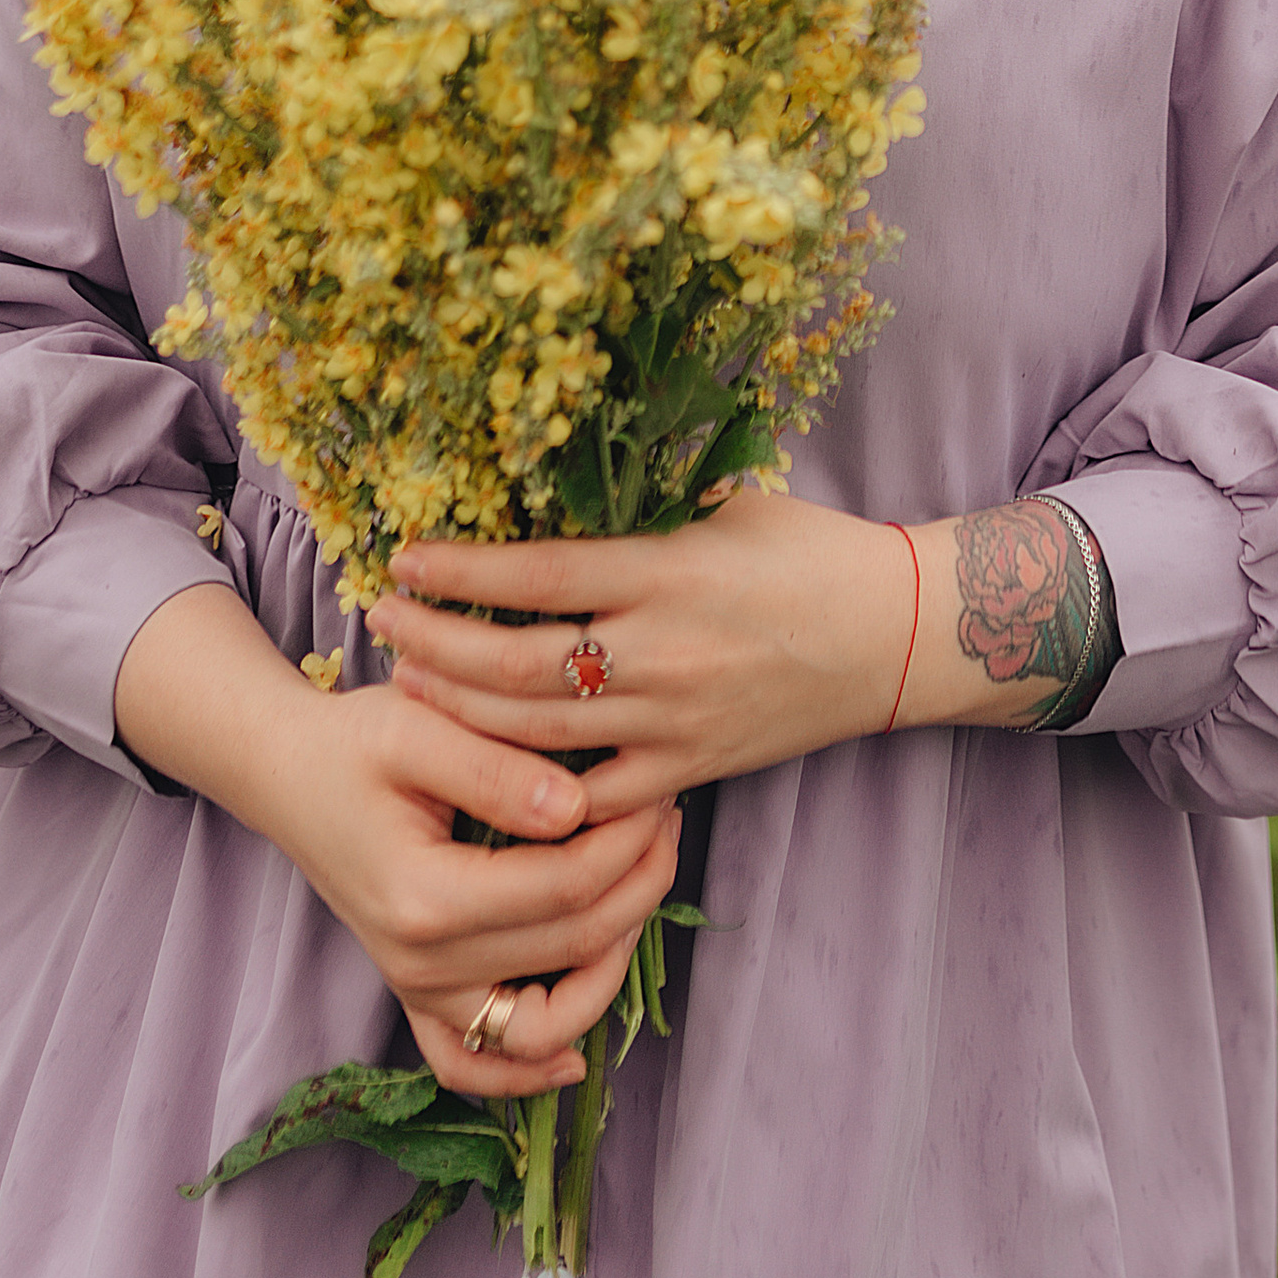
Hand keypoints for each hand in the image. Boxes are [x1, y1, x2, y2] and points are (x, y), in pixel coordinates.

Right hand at [267, 678, 685, 1099]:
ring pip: (541, 1027)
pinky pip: (472, 1064)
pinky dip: (526, 1071)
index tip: (657, 791)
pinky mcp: (418, 995)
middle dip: (640, 880)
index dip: (630, 842)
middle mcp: (420, 961)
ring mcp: (417, 988)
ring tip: (640, 892)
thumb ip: (497, 770)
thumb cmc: (354, 742)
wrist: (287, 774)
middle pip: (573, 946)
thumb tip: (579, 810)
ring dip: (611, 971)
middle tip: (663, 816)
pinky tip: (576, 1055)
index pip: (569, 886)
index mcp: (426, 896)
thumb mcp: (419, 727)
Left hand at [369, 489, 927, 820]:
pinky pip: (596, 796)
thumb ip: (647, 504)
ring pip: (539, 732)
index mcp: (669, 570)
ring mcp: (674, 718)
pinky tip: (486, 768)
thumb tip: (558, 481)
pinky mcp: (690, 767)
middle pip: (519, 663)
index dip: (463, 570)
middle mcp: (664, 650)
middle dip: (438, 645)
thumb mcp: (729, 505)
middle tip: (383, 622)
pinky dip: (536, 788)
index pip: (540, 573)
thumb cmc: (810, 553)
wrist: (894, 637)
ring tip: (410, 685)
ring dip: (463, 710)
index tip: (406, 558)